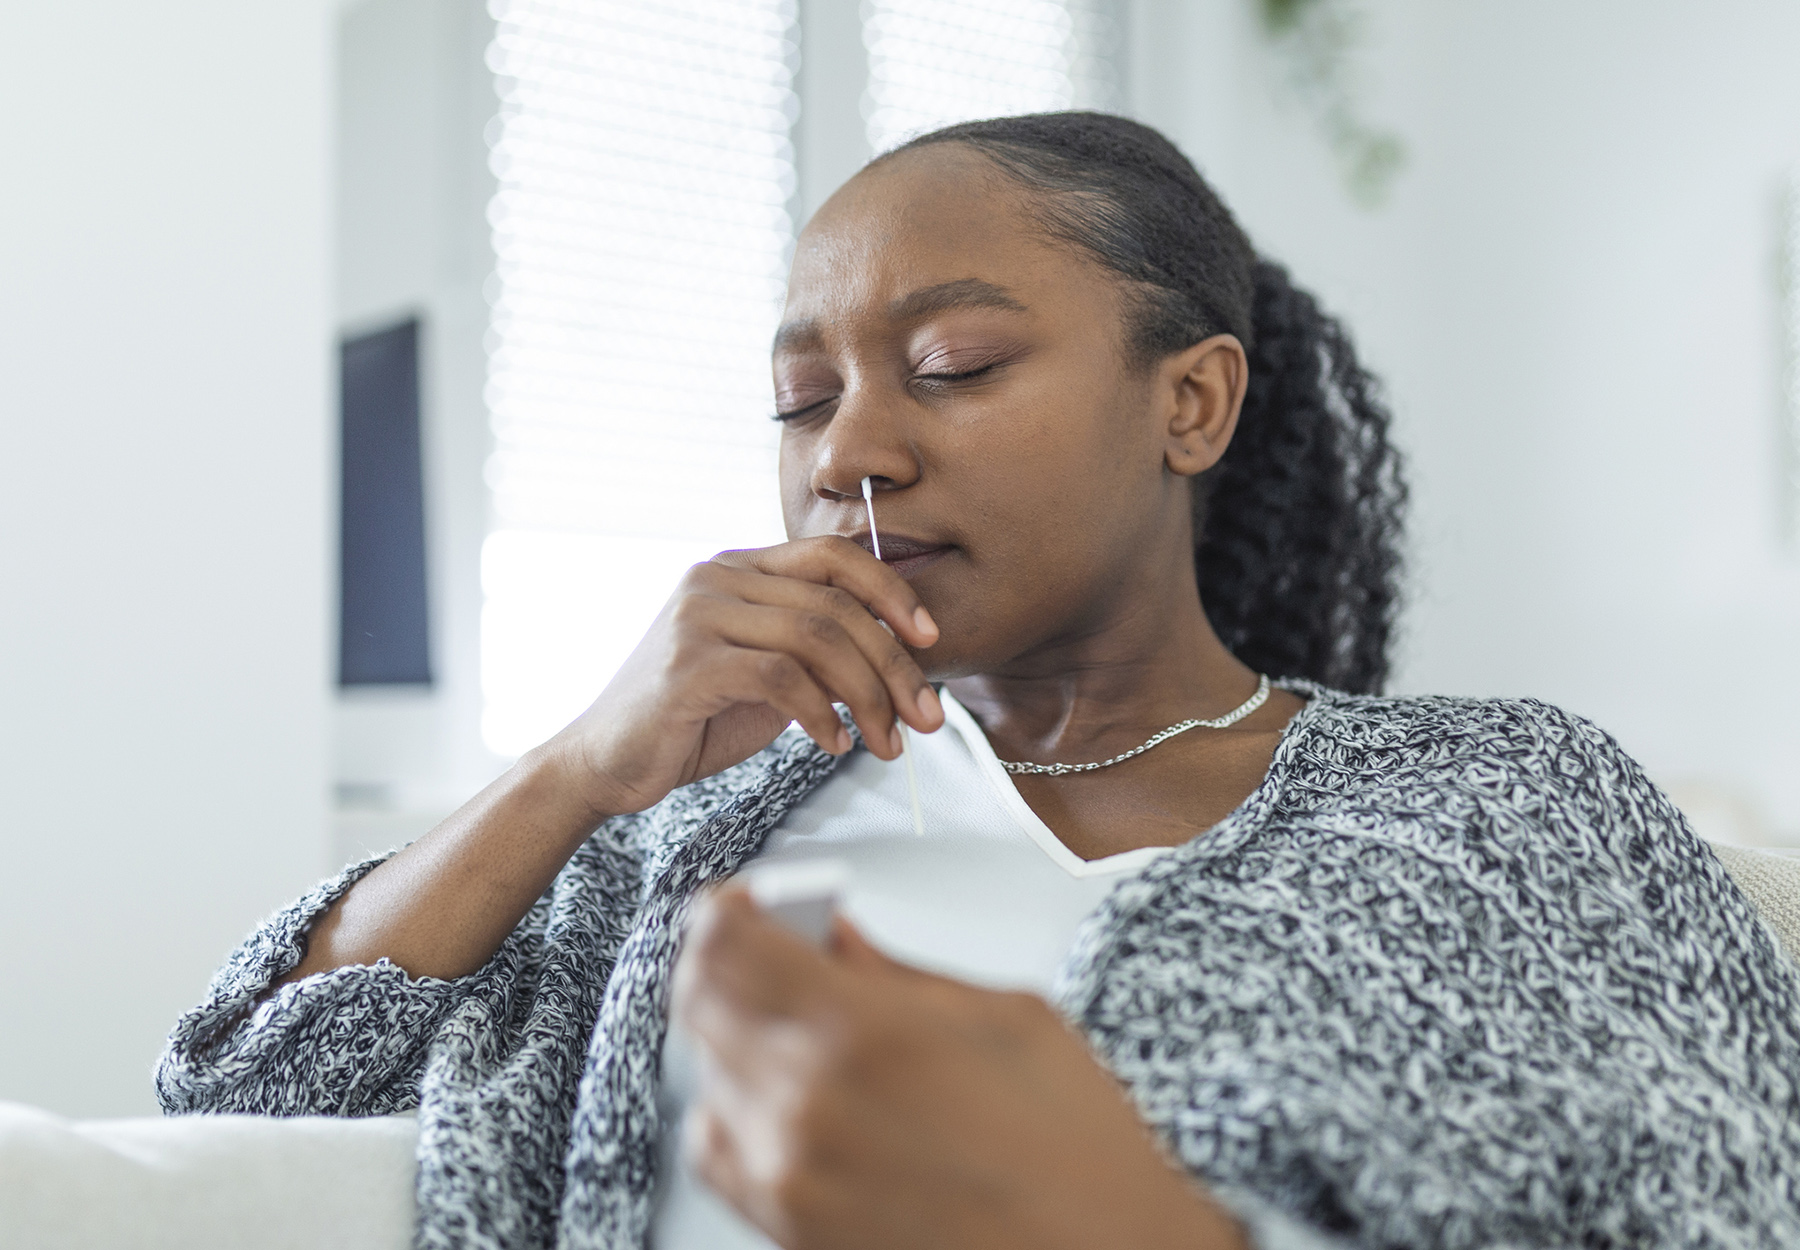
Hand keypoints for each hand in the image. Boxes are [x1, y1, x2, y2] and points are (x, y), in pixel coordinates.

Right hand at [547, 537, 943, 819]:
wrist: (606, 761)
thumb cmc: (690, 719)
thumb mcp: (767, 675)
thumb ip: (819, 656)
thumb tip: (900, 665)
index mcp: (740, 569)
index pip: (834, 555)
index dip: (891, 592)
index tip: (930, 638)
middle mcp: (717, 578)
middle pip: (836, 604)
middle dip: (895, 665)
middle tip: (927, 717)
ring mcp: (699, 616)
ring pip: (817, 638)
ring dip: (869, 696)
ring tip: (886, 741)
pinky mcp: (689, 664)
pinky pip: (781, 677)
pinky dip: (821, 713)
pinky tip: (834, 743)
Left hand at [671, 888, 1249, 1249]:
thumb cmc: (1080, 1154)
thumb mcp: (1004, 1017)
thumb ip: (896, 971)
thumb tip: (835, 936)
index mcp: (861, 1034)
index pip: (722, 945)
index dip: (727, 909)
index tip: (750, 902)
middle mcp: (805, 1107)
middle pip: (698, 1003)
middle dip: (729, 961)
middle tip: (778, 949)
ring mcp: (790, 1178)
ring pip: (704, 1076)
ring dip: (738, 1035)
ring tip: (804, 1028)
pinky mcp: (791, 1230)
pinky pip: (719, 1151)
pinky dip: (737, 1111)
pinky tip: (795, 1096)